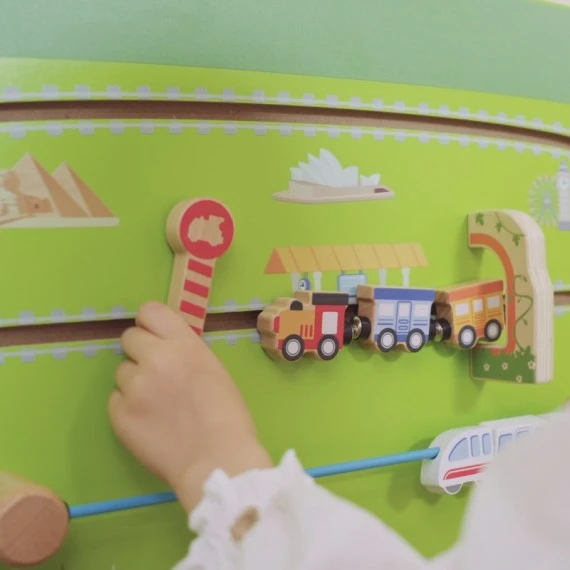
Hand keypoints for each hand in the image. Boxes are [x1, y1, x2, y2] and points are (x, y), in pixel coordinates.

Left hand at [108, 302, 272, 511]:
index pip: (150, 311)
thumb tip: (166, 347)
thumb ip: (186, 352)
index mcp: (183, 344)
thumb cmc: (228, 415)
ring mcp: (134, 387)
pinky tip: (149, 423)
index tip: (155, 337)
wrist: (218, 461)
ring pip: (122, 371)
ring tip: (156, 405)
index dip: (150, 324)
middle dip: (140, 352)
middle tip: (155, 373)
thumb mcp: (213, 368)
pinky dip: (129, 408)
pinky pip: (116, 400)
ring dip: (135, 382)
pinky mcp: (119, 415)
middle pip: (129, 338)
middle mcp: (155, 358)